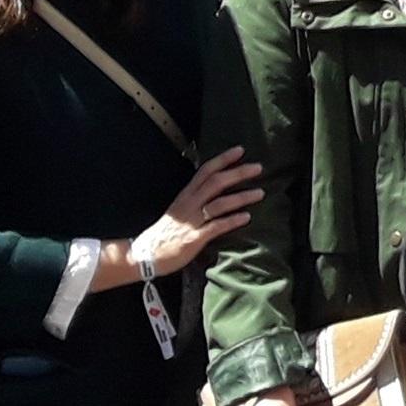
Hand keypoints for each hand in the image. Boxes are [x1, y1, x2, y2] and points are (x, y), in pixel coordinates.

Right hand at [132, 149, 263, 277]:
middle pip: (215, 183)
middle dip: (237, 173)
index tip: (240, 150)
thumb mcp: (180, 209)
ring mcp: (191, 221)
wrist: (146, 254)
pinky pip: (216, 226)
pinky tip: (246, 217)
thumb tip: (218, 191)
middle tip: (258, 168)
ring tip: (260, 193)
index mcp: (186, 195)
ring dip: (241, 197)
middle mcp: (189, 204)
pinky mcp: (194, 238)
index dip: (223, 159)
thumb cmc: (166, 232)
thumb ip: (197, 199)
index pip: (205, 171)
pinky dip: (232, 221)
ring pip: (219, 203)